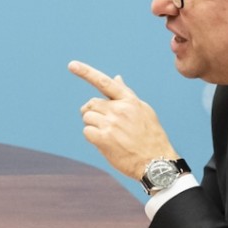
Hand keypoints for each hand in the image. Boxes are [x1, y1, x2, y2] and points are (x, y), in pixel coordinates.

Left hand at [69, 61, 175, 182]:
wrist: (156, 162)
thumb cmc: (150, 136)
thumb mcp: (143, 110)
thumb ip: (126, 94)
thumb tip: (116, 77)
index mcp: (129, 101)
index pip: (104, 82)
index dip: (86, 72)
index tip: (71, 65)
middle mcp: (119, 110)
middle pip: (92, 104)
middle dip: (94, 112)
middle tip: (106, 124)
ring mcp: (111, 124)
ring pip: (87, 117)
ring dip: (93, 125)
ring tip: (109, 135)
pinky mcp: (104, 139)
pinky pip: (87, 131)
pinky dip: (92, 136)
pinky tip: (105, 142)